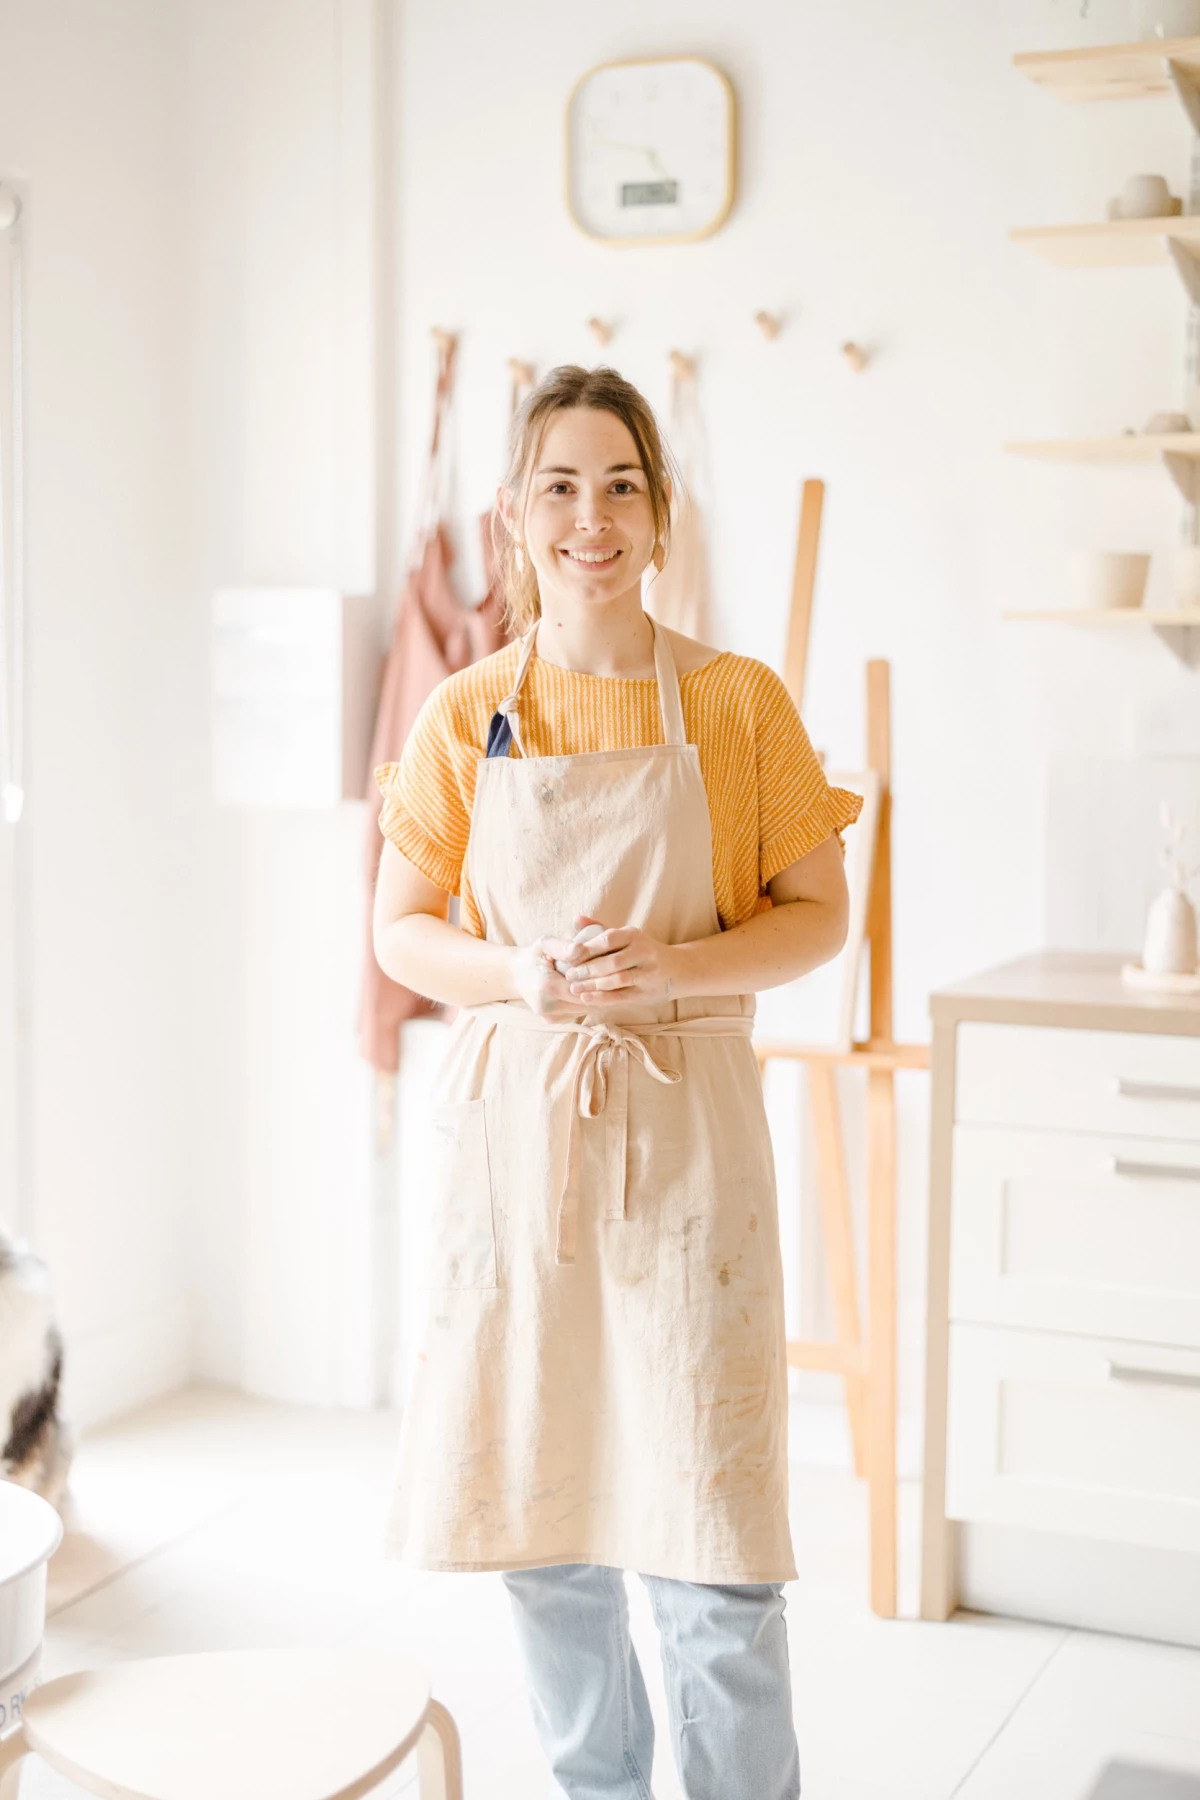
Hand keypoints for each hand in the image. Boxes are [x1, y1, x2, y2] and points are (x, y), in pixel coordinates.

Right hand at [508, 934, 589, 1016]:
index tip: (599, 968)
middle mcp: (547, 1006)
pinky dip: (579, 1003)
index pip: (584, 989)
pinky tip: (574, 990)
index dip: (596, 979)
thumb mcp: (545, 944)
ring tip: (584, 981)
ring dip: (588, 997)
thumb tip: (579, 948)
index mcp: (547, 986)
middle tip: (596, 974)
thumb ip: (561, 946)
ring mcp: (548, 1016)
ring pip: (583, 1009)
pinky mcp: (551, 1021)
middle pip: (586, 1002)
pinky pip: (575, 1013)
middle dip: (594, 989)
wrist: (516, 975)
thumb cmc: (534, 956)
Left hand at [559, 914, 681, 1006]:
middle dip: (587, 969)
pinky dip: (602, 998)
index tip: (569, 956)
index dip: (587, 949)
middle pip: (612, 961)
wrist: (677, 970)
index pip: (608, 939)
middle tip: (569, 974)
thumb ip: (599, 928)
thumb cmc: (642, 951)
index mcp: (634, 935)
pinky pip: (621, 996)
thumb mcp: (625, 936)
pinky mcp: (646, 992)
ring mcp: (647, 973)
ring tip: (574, 987)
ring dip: (593, 984)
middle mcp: (643, 952)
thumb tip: (576, 919)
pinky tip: (586, 998)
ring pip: (617, 979)